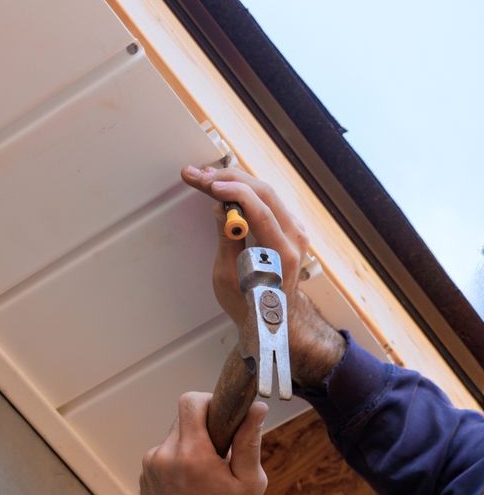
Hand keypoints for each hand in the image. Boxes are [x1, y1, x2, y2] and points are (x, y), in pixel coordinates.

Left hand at [140, 393, 268, 494]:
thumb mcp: (249, 483)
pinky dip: (178, 461)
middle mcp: (164, 455)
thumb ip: (249, 441)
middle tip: (222, 452)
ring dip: (190, 446)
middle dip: (204, 428)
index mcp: (191, 453)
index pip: (191, 401)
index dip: (210, 401)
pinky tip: (191, 485)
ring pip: (173, 437)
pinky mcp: (144, 476)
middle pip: (183, 418)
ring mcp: (150, 466)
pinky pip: (163, 455)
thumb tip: (256, 408)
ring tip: (207, 475)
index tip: (223, 415)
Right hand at [180, 166, 345, 388]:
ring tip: (204, 178)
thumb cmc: (247, 303)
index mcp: (283, 253)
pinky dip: (243, 190)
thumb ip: (227, 239)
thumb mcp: (227, 276)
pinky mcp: (289, 227)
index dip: (234, 192)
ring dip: (234, 182)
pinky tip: (223, 187)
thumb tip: (221, 209)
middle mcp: (295, 237)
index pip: (261, 210)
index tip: (210, 184)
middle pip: (264, 193)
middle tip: (198, 176)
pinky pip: (266, 200)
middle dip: (228, 180)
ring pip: (264, 192)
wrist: (272, 318)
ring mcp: (295, 230)